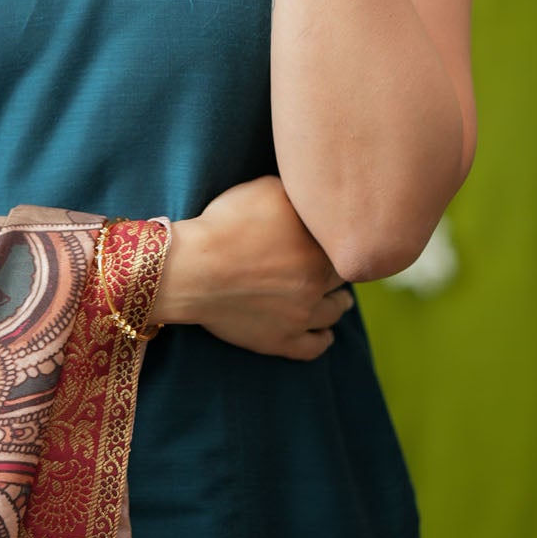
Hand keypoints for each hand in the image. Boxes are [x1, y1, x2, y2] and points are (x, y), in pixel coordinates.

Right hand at [150, 175, 354, 361]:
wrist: (192, 269)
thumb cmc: (225, 225)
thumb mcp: (267, 189)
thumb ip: (299, 195)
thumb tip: (316, 194)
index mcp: (318, 248)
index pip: (344, 245)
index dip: (337, 239)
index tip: (332, 236)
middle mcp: (317, 284)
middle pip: (341, 278)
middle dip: (338, 269)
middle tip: (332, 263)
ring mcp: (300, 317)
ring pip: (333, 313)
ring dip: (339, 303)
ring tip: (341, 299)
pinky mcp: (279, 341)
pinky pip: (313, 348)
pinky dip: (323, 340)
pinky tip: (325, 334)